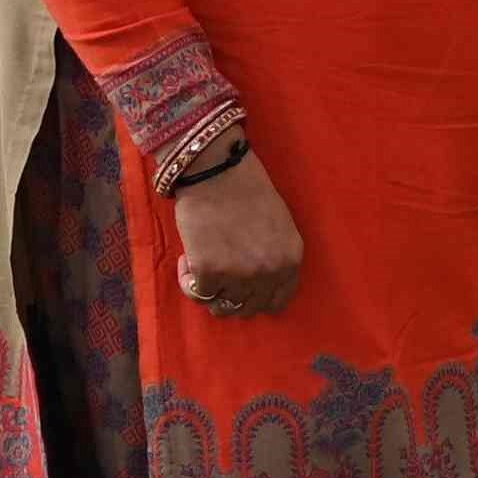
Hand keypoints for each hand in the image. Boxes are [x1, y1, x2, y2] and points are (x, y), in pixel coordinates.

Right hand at [171, 157, 305, 317]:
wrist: (216, 169)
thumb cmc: (246, 188)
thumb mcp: (279, 224)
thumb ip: (274, 255)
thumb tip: (260, 282)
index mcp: (290, 260)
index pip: (278, 301)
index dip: (258, 298)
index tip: (243, 289)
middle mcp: (269, 272)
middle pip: (249, 308)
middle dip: (232, 296)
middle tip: (218, 277)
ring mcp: (240, 275)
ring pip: (222, 307)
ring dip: (210, 291)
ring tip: (201, 268)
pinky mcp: (208, 271)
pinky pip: (196, 293)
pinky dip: (187, 280)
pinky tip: (187, 259)